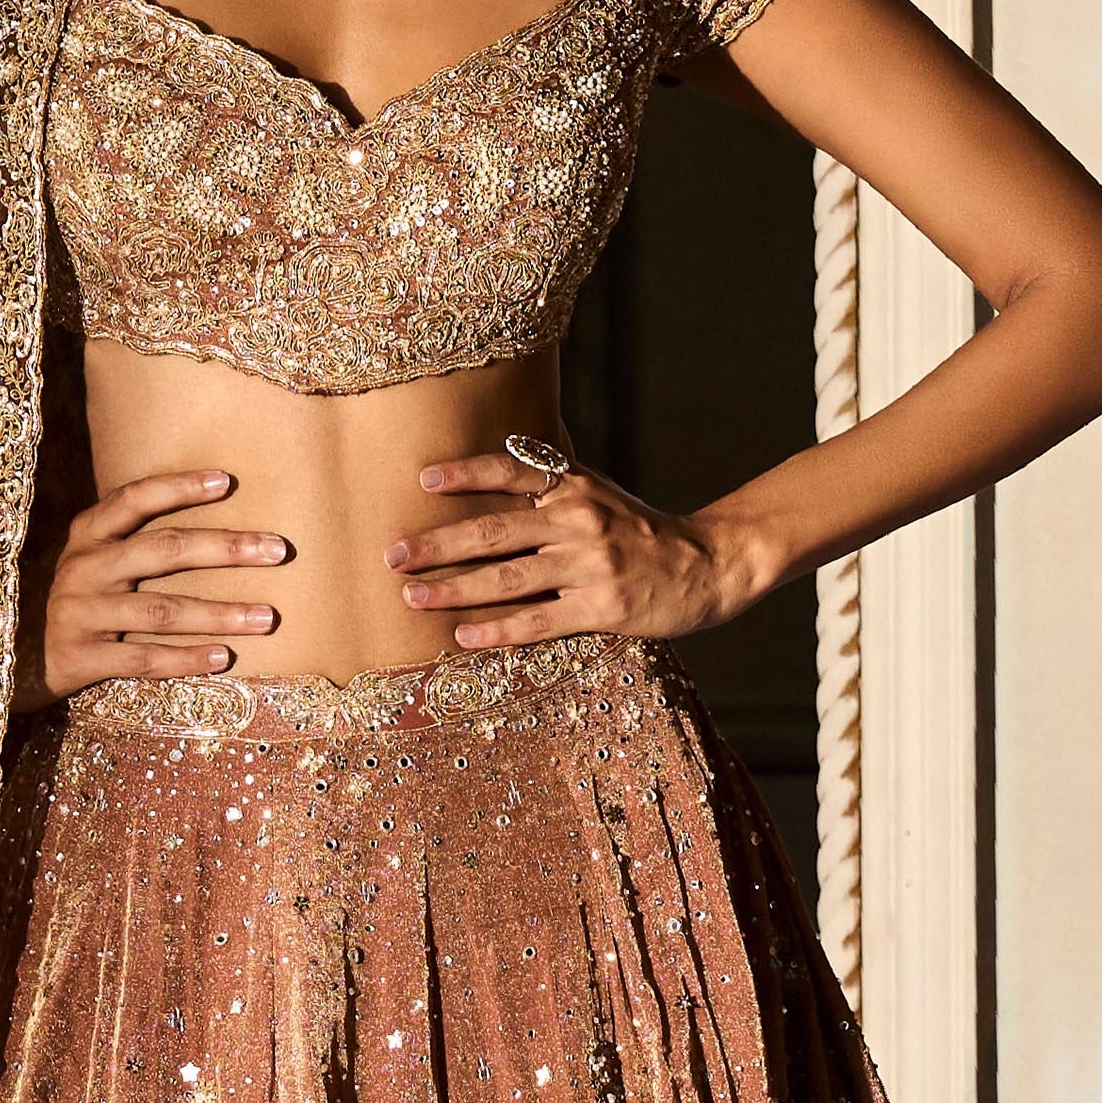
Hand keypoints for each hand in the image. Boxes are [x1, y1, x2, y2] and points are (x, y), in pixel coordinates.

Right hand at [24, 470, 286, 708]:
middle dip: (228, 548)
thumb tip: (202, 531)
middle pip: (165, 549)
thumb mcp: (82, 563)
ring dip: (221, 613)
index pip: (135, 499)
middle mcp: (83, 568)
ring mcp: (80, 612)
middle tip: (279, 550)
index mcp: (85, 536)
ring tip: (267, 617)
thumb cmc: (60, 603)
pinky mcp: (79, 657)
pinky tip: (223, 658)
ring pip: (163, 609)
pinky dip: (186, 659)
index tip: (227, 481)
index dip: (180, 487)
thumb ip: (125, 544)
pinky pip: (143, 658)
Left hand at [385, 451, 778, 649]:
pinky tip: (462, 635)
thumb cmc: (642, 533)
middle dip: (437, 544)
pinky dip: (497, 629)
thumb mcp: (601, 494)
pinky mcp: (603, 606)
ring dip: (454, 588)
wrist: (708, 564)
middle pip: (495, 530)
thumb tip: (498, 467)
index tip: (422, 480)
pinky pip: (539, 619)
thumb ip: (553, 484)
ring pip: (508, 577)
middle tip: (392, 556)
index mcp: (575, 487)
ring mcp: (591, 564)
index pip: (511, 470)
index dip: (466, 474)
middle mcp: (579, 520)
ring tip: (412, 597)